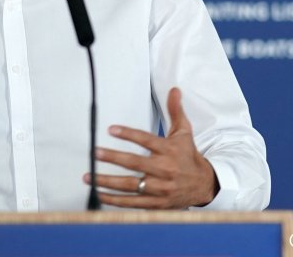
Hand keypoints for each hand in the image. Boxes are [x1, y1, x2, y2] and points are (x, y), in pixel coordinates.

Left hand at [84, 87, 218, 208]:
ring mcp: (159, 188)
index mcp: (169, 150)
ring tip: (89, 177)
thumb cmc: (188, 156)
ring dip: (108, 182)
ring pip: (130, 185)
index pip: (146, 140)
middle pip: (134, 163)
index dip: (128, 134)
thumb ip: (175, 111)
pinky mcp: (156, 203)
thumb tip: (174, 90)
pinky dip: (115, 201)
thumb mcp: (184, 132)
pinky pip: (132, 203)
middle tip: (95, 153)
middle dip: (112, 158)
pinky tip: (100, 195)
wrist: (204, 185)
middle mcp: (164, 169)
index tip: (111, 129)